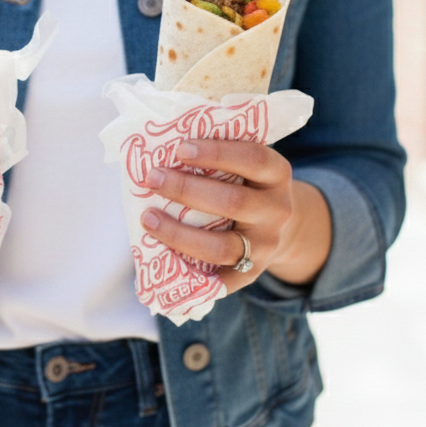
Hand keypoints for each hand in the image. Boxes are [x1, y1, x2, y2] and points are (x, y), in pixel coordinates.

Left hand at [139, 139, 331, 292]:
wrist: (276, 226)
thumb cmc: (245, 184)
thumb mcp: (246, 166)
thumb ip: (217, 158)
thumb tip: (159, 146)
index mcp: (276, 174)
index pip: (253, 159)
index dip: (217, 153)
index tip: (180, 148)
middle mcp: (277, 211)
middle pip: (233, 202)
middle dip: (187, 190)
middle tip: (153, 178)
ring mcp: (265, 246)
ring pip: (221, 246)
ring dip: (178, 234)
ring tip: (148, 218)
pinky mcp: (250, 274)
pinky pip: (217, 280)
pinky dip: (188, 270)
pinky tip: (161, 256)